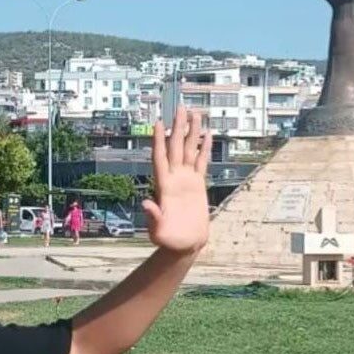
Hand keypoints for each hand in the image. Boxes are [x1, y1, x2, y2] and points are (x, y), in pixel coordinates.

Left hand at [142, 107, 210, 253]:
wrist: (184, 246)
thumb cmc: (169, 241)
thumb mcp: (158, 231)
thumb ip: (153, 216)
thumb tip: (146, 202)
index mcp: (164, 187)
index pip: (160, 159)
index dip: (159, 141)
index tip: (158, 123)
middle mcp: (174, 179)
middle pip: (175, 148)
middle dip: (177, 128)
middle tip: (179, 107)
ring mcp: (186, 181)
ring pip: (188, 151)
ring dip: (191, 133)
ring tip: (194, 113)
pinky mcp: (197, 185)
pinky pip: (201, 163)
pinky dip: (204, 149)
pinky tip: (207, 135)